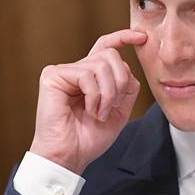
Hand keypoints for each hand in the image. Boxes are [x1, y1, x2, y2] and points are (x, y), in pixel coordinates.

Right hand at [29, 29, 146, 174]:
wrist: (69, 156)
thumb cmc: (89, 138)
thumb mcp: (118, 111)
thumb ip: (126, 86)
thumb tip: (127, 65)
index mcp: (90, 76)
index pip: (106, 47)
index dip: (123, 38)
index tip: (142, 37)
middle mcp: (75, 70)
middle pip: (110, 55)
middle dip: (120, 81)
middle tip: (113, 107)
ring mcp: (62, 71)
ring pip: (101, 65)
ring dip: (108, 94)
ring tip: (99, 114)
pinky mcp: (52, 76)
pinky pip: (86, 75)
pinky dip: (95, 96)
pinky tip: (90, 111)